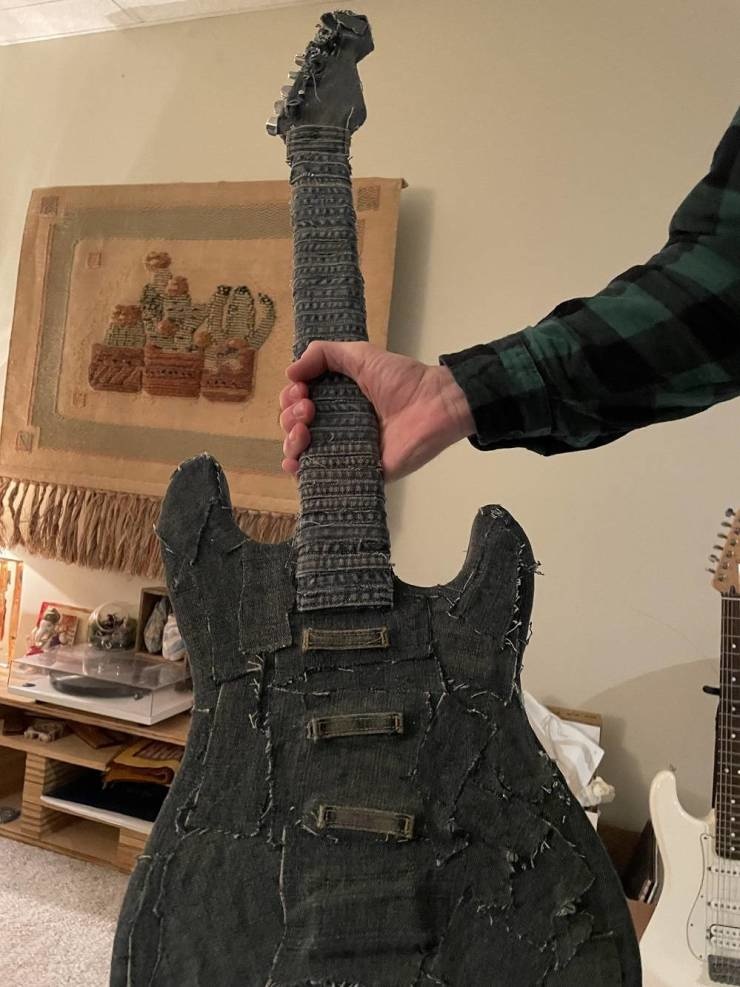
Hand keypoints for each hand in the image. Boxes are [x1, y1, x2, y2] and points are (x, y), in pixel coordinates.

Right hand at [279, 340, 474, 480]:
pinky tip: (297, 463)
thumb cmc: (401, 379)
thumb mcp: (360, 354)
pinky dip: (303, 473)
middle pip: (293, 429)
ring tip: (304, 429)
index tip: (301, 390)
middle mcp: (335, 426)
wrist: (433, 404)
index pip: (296, 405)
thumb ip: (323, 353)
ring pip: (302, 454)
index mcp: (335, 401)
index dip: (290, 398)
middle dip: (289, 417)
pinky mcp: (357, 472)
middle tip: (308, 408)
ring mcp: (344, 451)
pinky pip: (323, 478)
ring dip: (291, 441)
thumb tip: (289, 371)